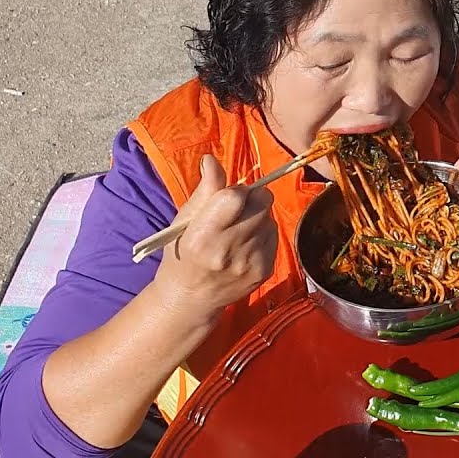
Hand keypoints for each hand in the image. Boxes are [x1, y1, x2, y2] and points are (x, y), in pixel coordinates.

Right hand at [153, 155, 277, 316]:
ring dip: (258, 217)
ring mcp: (250, 262)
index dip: (236, 191)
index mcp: (204, 235)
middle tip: (235, 212)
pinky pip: (275, 236)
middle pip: (262, 203)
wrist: (191, 299)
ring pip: (270, 218)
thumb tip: (212, 159)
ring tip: (238, 231)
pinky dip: (263, 234)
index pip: (236, 196)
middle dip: (252, 200)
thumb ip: (205, 190)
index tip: (228, 198)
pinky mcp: (265, 270)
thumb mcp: (185, 220)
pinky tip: (246, 244)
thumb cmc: (183, 253)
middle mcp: (229, 250)